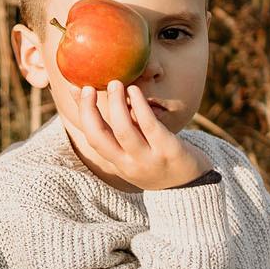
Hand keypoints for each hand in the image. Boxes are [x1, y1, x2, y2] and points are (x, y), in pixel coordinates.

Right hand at [60, 81, 210, 190]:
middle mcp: (129, 164)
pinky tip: (135, 90)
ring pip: (124, 131)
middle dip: (89, 111)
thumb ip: (122, 130)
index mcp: (118, 163)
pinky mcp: (169, 151)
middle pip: (99, 137)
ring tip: (116, 83)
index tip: (76, 88)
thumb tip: (107, 103)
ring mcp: (149, 159)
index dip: (81, 111)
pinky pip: (150, 126)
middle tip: (89, 87)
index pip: (92, 138)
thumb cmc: (160, 160)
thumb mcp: (136, 152)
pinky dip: (139, 106)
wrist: (193, 185)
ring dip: (116, 105)